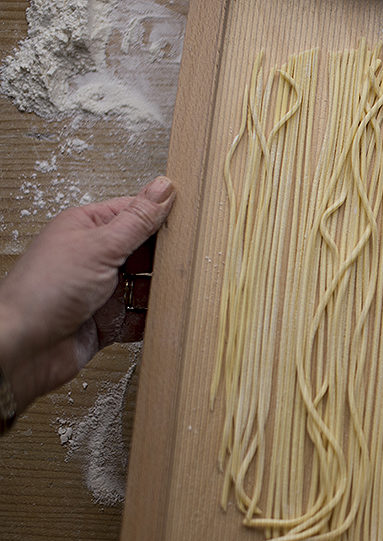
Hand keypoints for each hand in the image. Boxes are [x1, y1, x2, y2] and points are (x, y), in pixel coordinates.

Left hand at [0, 176, 175, 411]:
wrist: (23, 348)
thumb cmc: (44, 291)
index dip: (162, 216)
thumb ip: (137, 220)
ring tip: (188, 289)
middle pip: (144, 252)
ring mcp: (101, 292)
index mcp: (87, 229)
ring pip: (145, 287)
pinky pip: (139, 319)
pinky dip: (154, 320)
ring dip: (164, 291)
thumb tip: (164, 188)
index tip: (193, 221)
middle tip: (197, 257)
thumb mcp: (100, 246)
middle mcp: (94, 258)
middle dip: (167, 257)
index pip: (134, 214)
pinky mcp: (106, 322)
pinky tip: (170, 317)